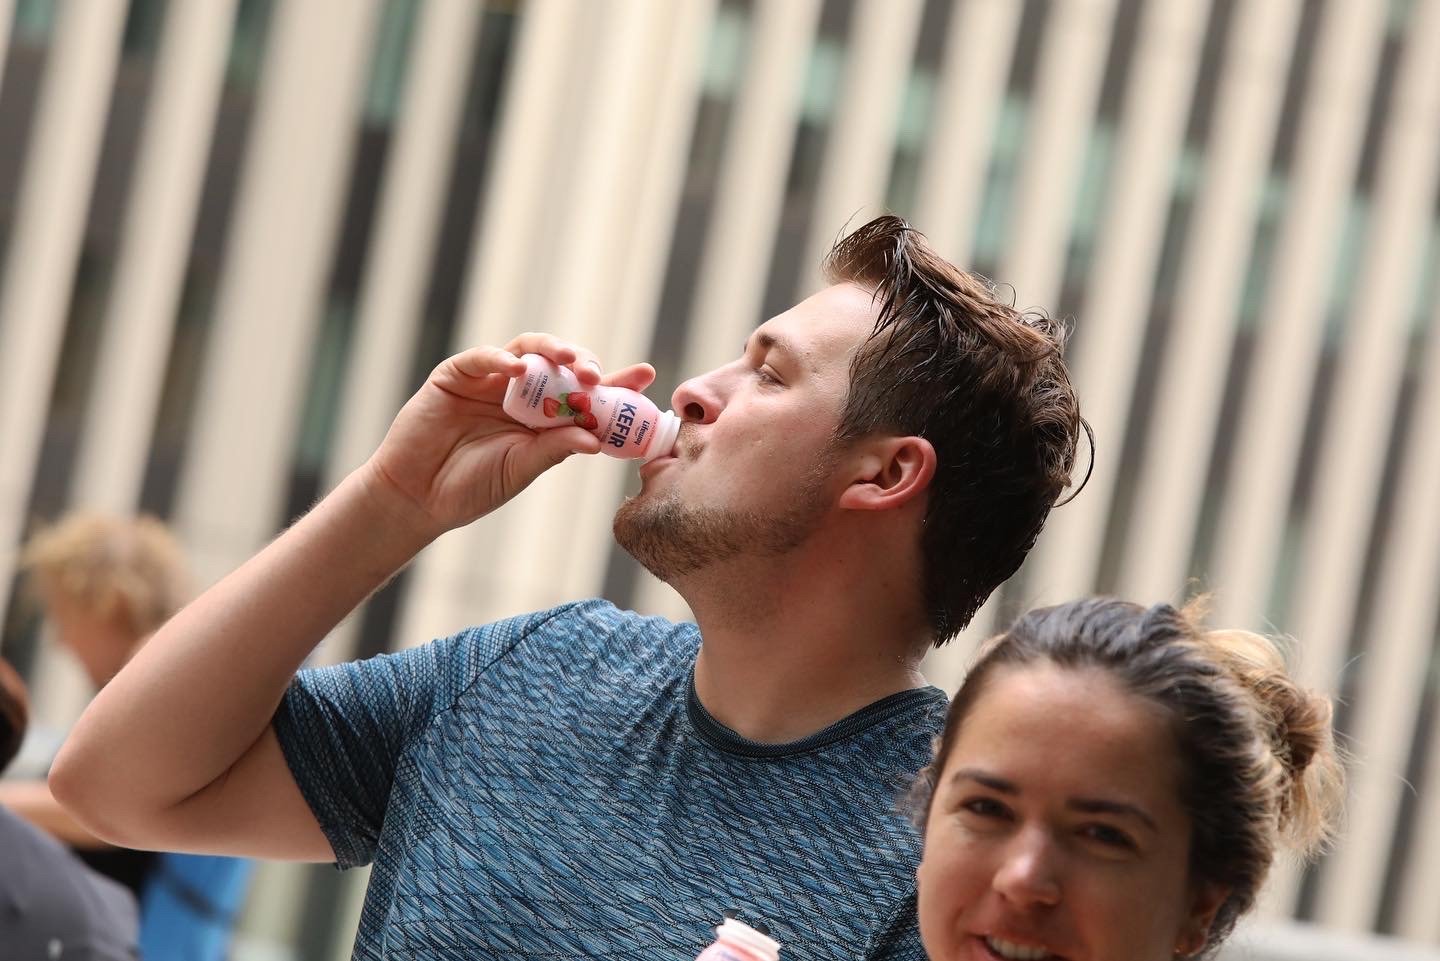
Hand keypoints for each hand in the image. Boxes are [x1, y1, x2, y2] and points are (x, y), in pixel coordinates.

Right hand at [362, 333, 654, 536]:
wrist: (417, 498)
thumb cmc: (471, 488)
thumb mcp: (521, 470)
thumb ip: (554, 449)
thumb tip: (595, 439)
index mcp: (545, 419)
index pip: (587, 395)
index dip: (617, 383)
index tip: (647, 375)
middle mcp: (523, 395)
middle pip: (563, 366)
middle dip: (585, 365)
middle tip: (598, 376)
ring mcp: (491, 382)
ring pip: (530, 351)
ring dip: (554, 351)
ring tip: (571, 363)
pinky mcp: (457, 375)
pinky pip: (484, 358)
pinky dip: (502, 359)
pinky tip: (520, 370)